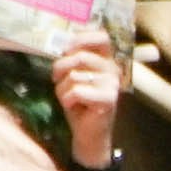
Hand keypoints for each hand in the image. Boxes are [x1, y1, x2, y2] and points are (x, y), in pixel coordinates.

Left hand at [49, 37, 121, 167]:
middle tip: (57, 78)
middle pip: (80, 57)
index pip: (101, 37)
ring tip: (69, 98)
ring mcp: (112, 84)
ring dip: (62, 89)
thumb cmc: (79, 103)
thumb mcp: (73, 76)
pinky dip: (67, 100)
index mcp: (106, 60)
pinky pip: (76, 91)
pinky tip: (74, 107)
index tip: (66, 48)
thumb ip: (71, 59)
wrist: (88, 133)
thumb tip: (59, 43)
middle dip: (61, 68)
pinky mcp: (108, 99)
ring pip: (75, 76)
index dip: (81, 38)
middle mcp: (113, 69)